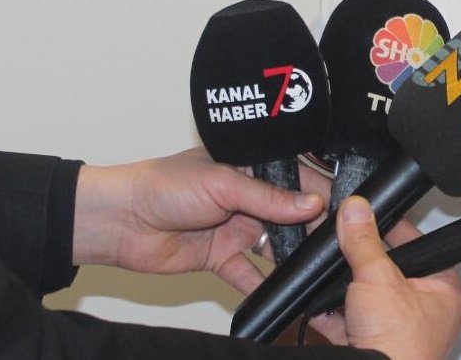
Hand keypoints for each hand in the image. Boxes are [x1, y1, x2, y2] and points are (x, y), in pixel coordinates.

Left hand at [73, 147, 326, 294]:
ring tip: (312, 266)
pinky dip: (261, 284)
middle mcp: (247, 197)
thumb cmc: (163, 185)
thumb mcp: (224, 183)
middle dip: (311, 227)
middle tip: (332, 241)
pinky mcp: (221, 257)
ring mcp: (236, 228)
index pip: (296, 178)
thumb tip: (312, 203)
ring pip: (274, 245)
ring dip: (290, 255)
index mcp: (251, 167)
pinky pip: (248, 273)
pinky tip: (279, 292)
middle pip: (291, 214)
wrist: (119, 221)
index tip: (342, 207)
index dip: (319, 191)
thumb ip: (269, 197)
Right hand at [333, 197, 460, 359]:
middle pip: (390, 272)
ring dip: (344, 287)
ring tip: (328, 267)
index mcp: (446, 291)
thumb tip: (356, 210)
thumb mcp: (378, 279)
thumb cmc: (398, 345)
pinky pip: (350, 323)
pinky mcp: (373, 349)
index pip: (420, 246)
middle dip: (362, 260)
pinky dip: (332, 313)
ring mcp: (399, 332)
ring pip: (368, 298)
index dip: (393, 228)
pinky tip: (317, 301)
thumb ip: (364, 242)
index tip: (370, 214)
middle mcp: (428, 313)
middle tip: (344, 239)